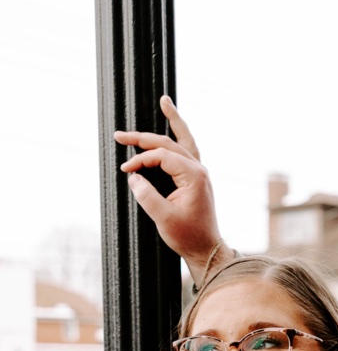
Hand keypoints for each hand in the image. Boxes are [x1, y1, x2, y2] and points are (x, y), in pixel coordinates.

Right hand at [115, 95, 230, 271]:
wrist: (206, 248)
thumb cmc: (187, 235)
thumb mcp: (163, 217)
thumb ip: (147, 195)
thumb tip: (133, 176)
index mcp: (194, 176)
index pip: (162, 156)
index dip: (140, 160)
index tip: (125, 170)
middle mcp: (199, 170)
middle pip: (170, 143)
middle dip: (144, 137)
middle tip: (119, 134)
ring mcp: (199, 173)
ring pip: (184, 141)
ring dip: (172, 122)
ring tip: (165, 102)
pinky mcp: (196, 178)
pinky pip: (187, 151)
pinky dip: (178, 137)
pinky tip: (172, 126)